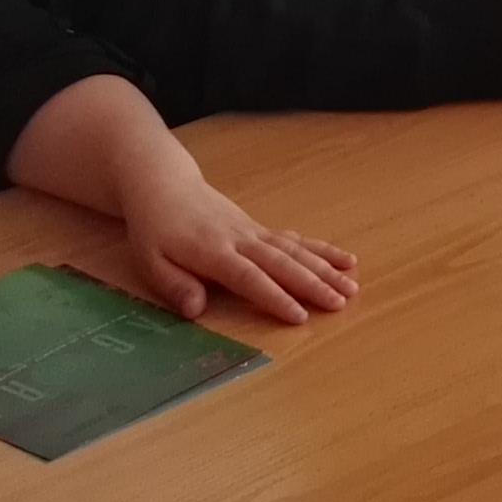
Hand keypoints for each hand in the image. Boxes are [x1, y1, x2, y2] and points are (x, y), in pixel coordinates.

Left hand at [115, 171, 355, 327]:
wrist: (164, 185)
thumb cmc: (155, 228)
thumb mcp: (150, 260)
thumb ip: (174, 285)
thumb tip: (196, 310)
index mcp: (213, 251)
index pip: (249, 277)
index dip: (274, 297)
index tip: (299, 316)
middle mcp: (241, 240)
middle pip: (282, 263)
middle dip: (313, 284)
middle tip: (340, 303)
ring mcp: (254, 232)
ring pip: (295, 250)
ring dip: (325, 268)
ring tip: (351, 286)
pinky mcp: (260, 228)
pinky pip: (295, 240)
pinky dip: (321, 250)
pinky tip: (344, 260)